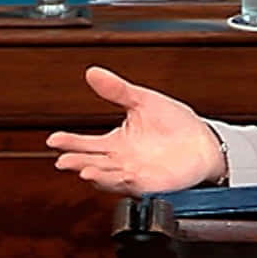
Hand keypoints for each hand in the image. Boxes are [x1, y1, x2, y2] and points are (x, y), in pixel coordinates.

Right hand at [46, 66, 227, 194]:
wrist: (203, 141)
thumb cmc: (175, 123)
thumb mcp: (142, 101)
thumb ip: (117, 90)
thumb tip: (93, 72)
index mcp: (116, 142)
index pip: (86, 143)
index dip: (69, 142)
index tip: (54, 138)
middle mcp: (121, 161)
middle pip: (92, 163)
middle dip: (77, 162)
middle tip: (63, 160)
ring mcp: (135, 174)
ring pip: (108, 177)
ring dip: (96, 175)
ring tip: (84, 170)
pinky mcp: (151, 183)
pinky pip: (132, 185)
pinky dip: (121, 182)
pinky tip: (115, 176)